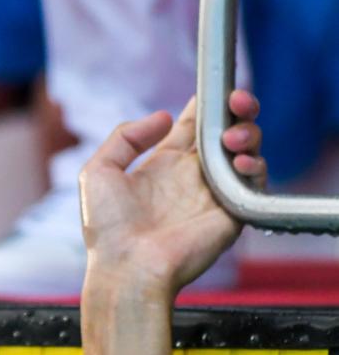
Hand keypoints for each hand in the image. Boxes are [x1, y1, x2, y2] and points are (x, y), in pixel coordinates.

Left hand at [79, 90, 266, 300]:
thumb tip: (165, 116)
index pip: (194, 125)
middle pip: (227, 130)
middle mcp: (192, 176)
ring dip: (247, 133)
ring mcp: (214, 192)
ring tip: (230, 138)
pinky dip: (254, 164)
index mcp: (163, 165)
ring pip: (246, 149)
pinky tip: (239, 160)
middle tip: (236, 100)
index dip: (206, 104)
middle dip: (237, 110)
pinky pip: (256, 180)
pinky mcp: (233, 211)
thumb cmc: (107, 229)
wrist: (127, 268)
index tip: (213, 86)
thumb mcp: (98, 172)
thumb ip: (125, 137)